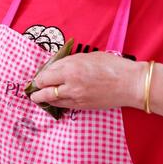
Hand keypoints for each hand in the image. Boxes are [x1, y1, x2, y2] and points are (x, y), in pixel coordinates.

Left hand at [29, 51, 145, 110]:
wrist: (130, 84)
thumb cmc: (111, 65)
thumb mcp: (86, 56)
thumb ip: (67, 62)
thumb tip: (53, 67)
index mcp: (70, 69)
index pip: (44, 76)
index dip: (38, 78)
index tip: (37, 78)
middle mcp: (70, 85)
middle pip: (44, 91)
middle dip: (36, 92)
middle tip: (32, 91)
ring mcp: (76, 98)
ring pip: (52, 101)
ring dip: (43, 99)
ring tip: (37, 98)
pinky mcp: (83, 106)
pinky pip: (63, 106)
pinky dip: (56, 104)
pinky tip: (54, 101)